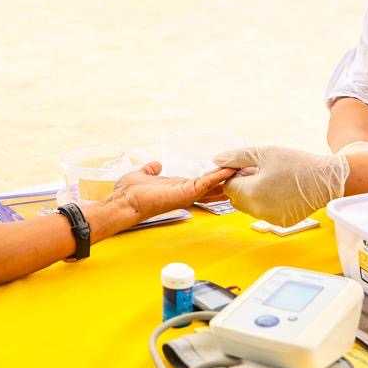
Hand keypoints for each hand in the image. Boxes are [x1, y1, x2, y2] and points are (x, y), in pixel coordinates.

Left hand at [108, 161, 235, 225]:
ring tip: (243, 169)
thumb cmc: (129, 194)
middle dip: (227, 180)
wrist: (123, 203)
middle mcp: (184, 193)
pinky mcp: (185, 193)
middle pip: (211, 187)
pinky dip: (218, 176)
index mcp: (177, 188)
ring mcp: (186, 194)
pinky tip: (229, 170)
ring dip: (227, 177)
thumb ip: (150, 170)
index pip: (201, 184)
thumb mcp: (142, 175)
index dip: (214, 178)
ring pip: (212, 185)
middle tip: (245, 172)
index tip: (229, 171)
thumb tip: (155, 165)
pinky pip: (205, 183)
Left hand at [213, 146, 348, 226]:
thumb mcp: (264, 154)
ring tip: (272, 179)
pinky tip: (281, 190)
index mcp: (251, 193)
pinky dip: (267, 202)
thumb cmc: (296, 164)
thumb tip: (216, 161)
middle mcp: (258, 210)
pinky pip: (264, 212)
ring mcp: (269, 219)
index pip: (228, 185)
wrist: (326, 180)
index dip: (235, 174)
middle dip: (242, 185)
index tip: (249, 166)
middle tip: (260, 171)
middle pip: (236, 198)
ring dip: (254, 194)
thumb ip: (237, 157)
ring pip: (249, 206)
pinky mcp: (280, 223)